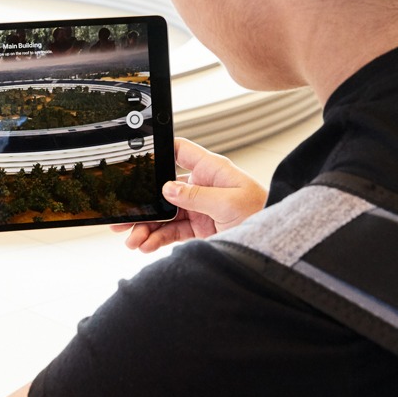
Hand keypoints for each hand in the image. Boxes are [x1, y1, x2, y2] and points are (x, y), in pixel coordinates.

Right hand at [110, 137, 266, 252]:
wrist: (275, 242)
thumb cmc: (263, 212)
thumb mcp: (229, 202)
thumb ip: (196, 195)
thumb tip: (168, 188)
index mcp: (211, 170)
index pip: (180, 151)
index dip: (160, 151)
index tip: (137, 158)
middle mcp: (201, 186)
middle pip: (163, 190)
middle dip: (143, 204)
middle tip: (122, 217)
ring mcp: (198, 208)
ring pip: (163, 215)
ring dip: (146, 227)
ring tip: (132, 240)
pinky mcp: (198, 228)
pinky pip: (171, 232)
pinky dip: (157, 239)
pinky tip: (145, 245)